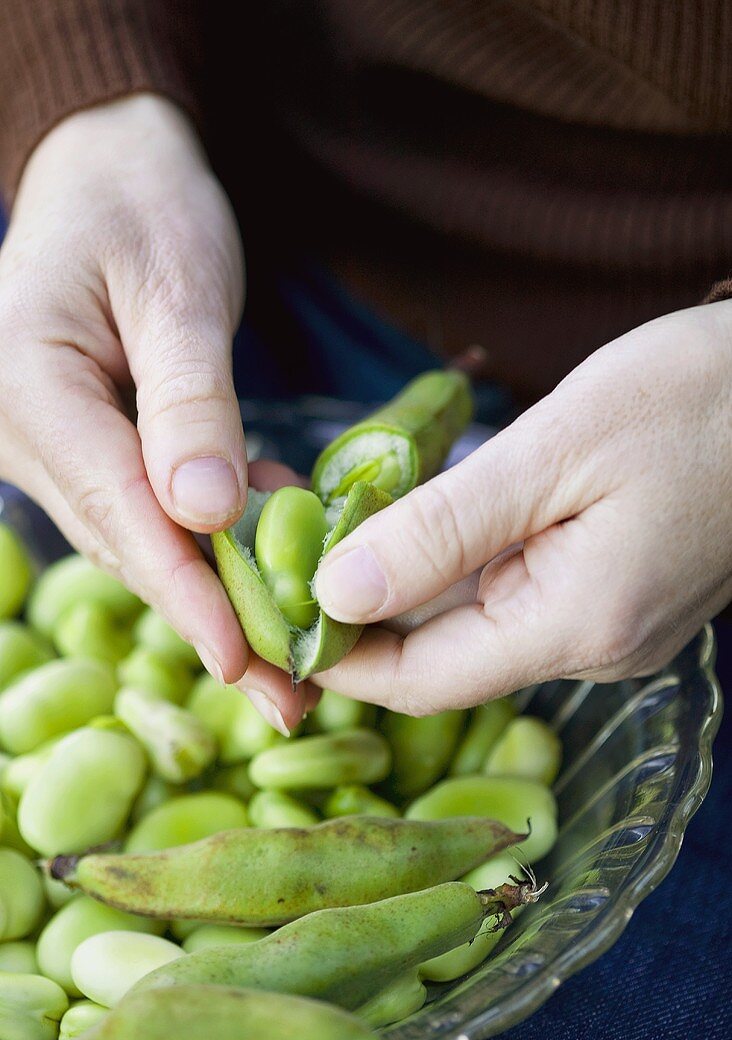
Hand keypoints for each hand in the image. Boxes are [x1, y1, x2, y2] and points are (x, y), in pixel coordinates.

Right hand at [0, 94, 312, 728]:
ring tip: (298, 656)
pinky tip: (276, 561)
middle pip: (128, 543)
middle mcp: (27, 433)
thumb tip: (206, 515)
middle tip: (292, 692)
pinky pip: (152, 509)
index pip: (116, 510)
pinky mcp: (91, 448)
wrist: (110, 171)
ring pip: (143, 539)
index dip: (186, 594)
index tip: (245, 662)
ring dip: (221, 593)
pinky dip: (216, 542)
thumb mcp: (176, 286)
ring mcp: (54, 447)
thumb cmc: (141, 203)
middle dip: (214, 619)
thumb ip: (191, 400)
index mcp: (30, 386)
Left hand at [314, 302, 731, 712]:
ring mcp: (608, 624)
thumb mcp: (556, 450)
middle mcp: (593, 646)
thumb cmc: (699, 400)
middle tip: (284, 554)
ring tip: (329, 529)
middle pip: (442, 659)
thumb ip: (442, 528)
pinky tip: (413, 521)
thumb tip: (339, 593)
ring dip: (402, 585)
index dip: (338, 656)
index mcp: (578, 625)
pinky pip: (511, 595)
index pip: (422, 680)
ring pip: (473, 625)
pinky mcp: (612, 591)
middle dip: (359, 614)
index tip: (267, 610)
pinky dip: (453, 565)